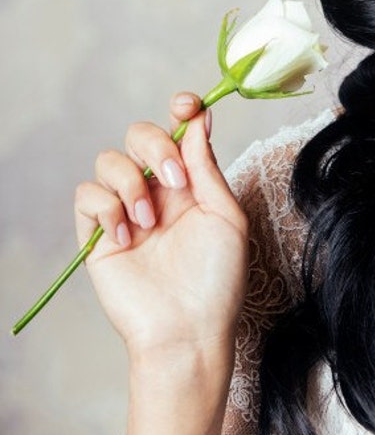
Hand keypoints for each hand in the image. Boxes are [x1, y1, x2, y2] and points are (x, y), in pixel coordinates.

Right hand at [74, 93, 247, 361]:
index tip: (186, 104)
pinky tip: (127, 238)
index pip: (178, 129)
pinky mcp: (98, 235)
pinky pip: (87, 195)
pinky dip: (106, 209)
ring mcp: (125, 210)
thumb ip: (207, 167)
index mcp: (190, 182)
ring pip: (109, 160)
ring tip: (148, 222)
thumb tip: (199, 118)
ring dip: (131, 184)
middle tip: (175, 182)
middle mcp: (156, 190)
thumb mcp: (226, 215)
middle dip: (156, 145)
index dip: (180, 108)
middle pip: (139, 133)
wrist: (188, 330)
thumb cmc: (217, 279)